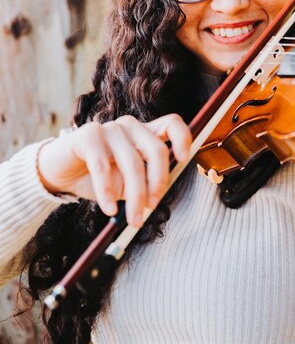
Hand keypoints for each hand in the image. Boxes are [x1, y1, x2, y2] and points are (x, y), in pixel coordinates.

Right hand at [37, 114, 191, 226]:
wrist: (60, 174)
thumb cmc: (98, 177)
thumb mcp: (126, 183)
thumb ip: (145, 184)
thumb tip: (159, 197)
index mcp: (144, 134)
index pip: (172, 124)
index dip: (183, 138)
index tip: (184, 159)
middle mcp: (130, 126)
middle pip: (156, 149)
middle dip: (157, 183)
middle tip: (151, 208)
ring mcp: (109, 128)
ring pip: (132, 162)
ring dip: (134, 196)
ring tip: (131, 220)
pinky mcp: (88, 135)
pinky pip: (102, 166)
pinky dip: (107, 191)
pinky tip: (108, 209)